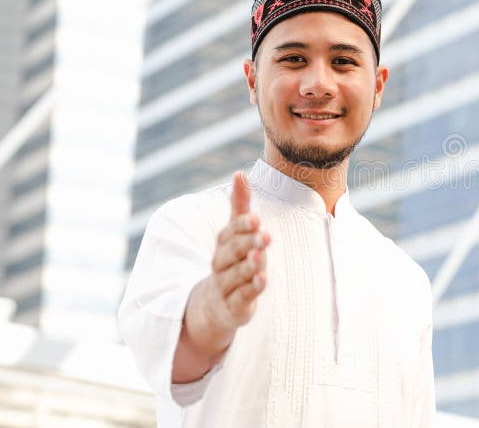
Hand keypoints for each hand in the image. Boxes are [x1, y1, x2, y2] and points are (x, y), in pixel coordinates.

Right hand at [204, 170, 270, 333]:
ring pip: (236, 274)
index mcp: (223, 244)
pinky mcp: (233, 306)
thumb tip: (240, 172)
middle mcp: (221, 263)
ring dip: (249, 266)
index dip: (243, 225)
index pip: (231, 231)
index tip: (256, 218)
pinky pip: (241, 297)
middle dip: (248, 243)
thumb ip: (240, 205)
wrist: (213, 304)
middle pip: (232, 251)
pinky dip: (251, 288)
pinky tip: (262, 280)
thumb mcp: (235, 233)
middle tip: (265, 235)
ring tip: (260, 257)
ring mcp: (226, 285)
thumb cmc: (231, 260)